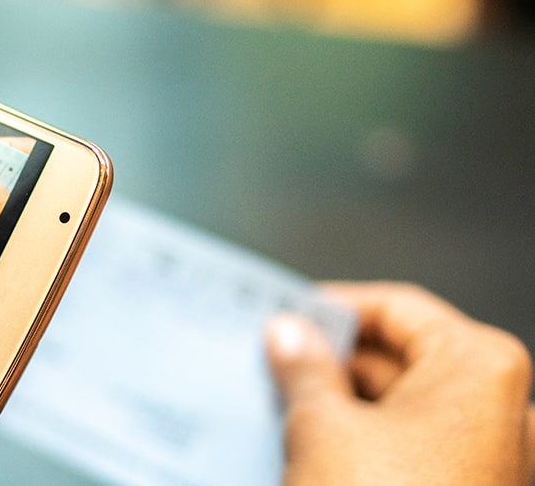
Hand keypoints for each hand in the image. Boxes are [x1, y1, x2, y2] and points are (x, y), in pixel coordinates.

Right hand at [266, 282, 534, 484]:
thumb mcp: (321, 428)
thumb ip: (303, 369)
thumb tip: (289, 335)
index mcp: (479, 368)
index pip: (397, 309)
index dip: (334, 309)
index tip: (286, 317)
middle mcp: (500, 410)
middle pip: (402, 360)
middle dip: (332, 363)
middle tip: (270, 364)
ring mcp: (489, 461)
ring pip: (402, 409)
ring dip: (340, 406)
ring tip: (278, 409)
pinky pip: (409, 452)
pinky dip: (361, 444)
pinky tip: (307, 451)